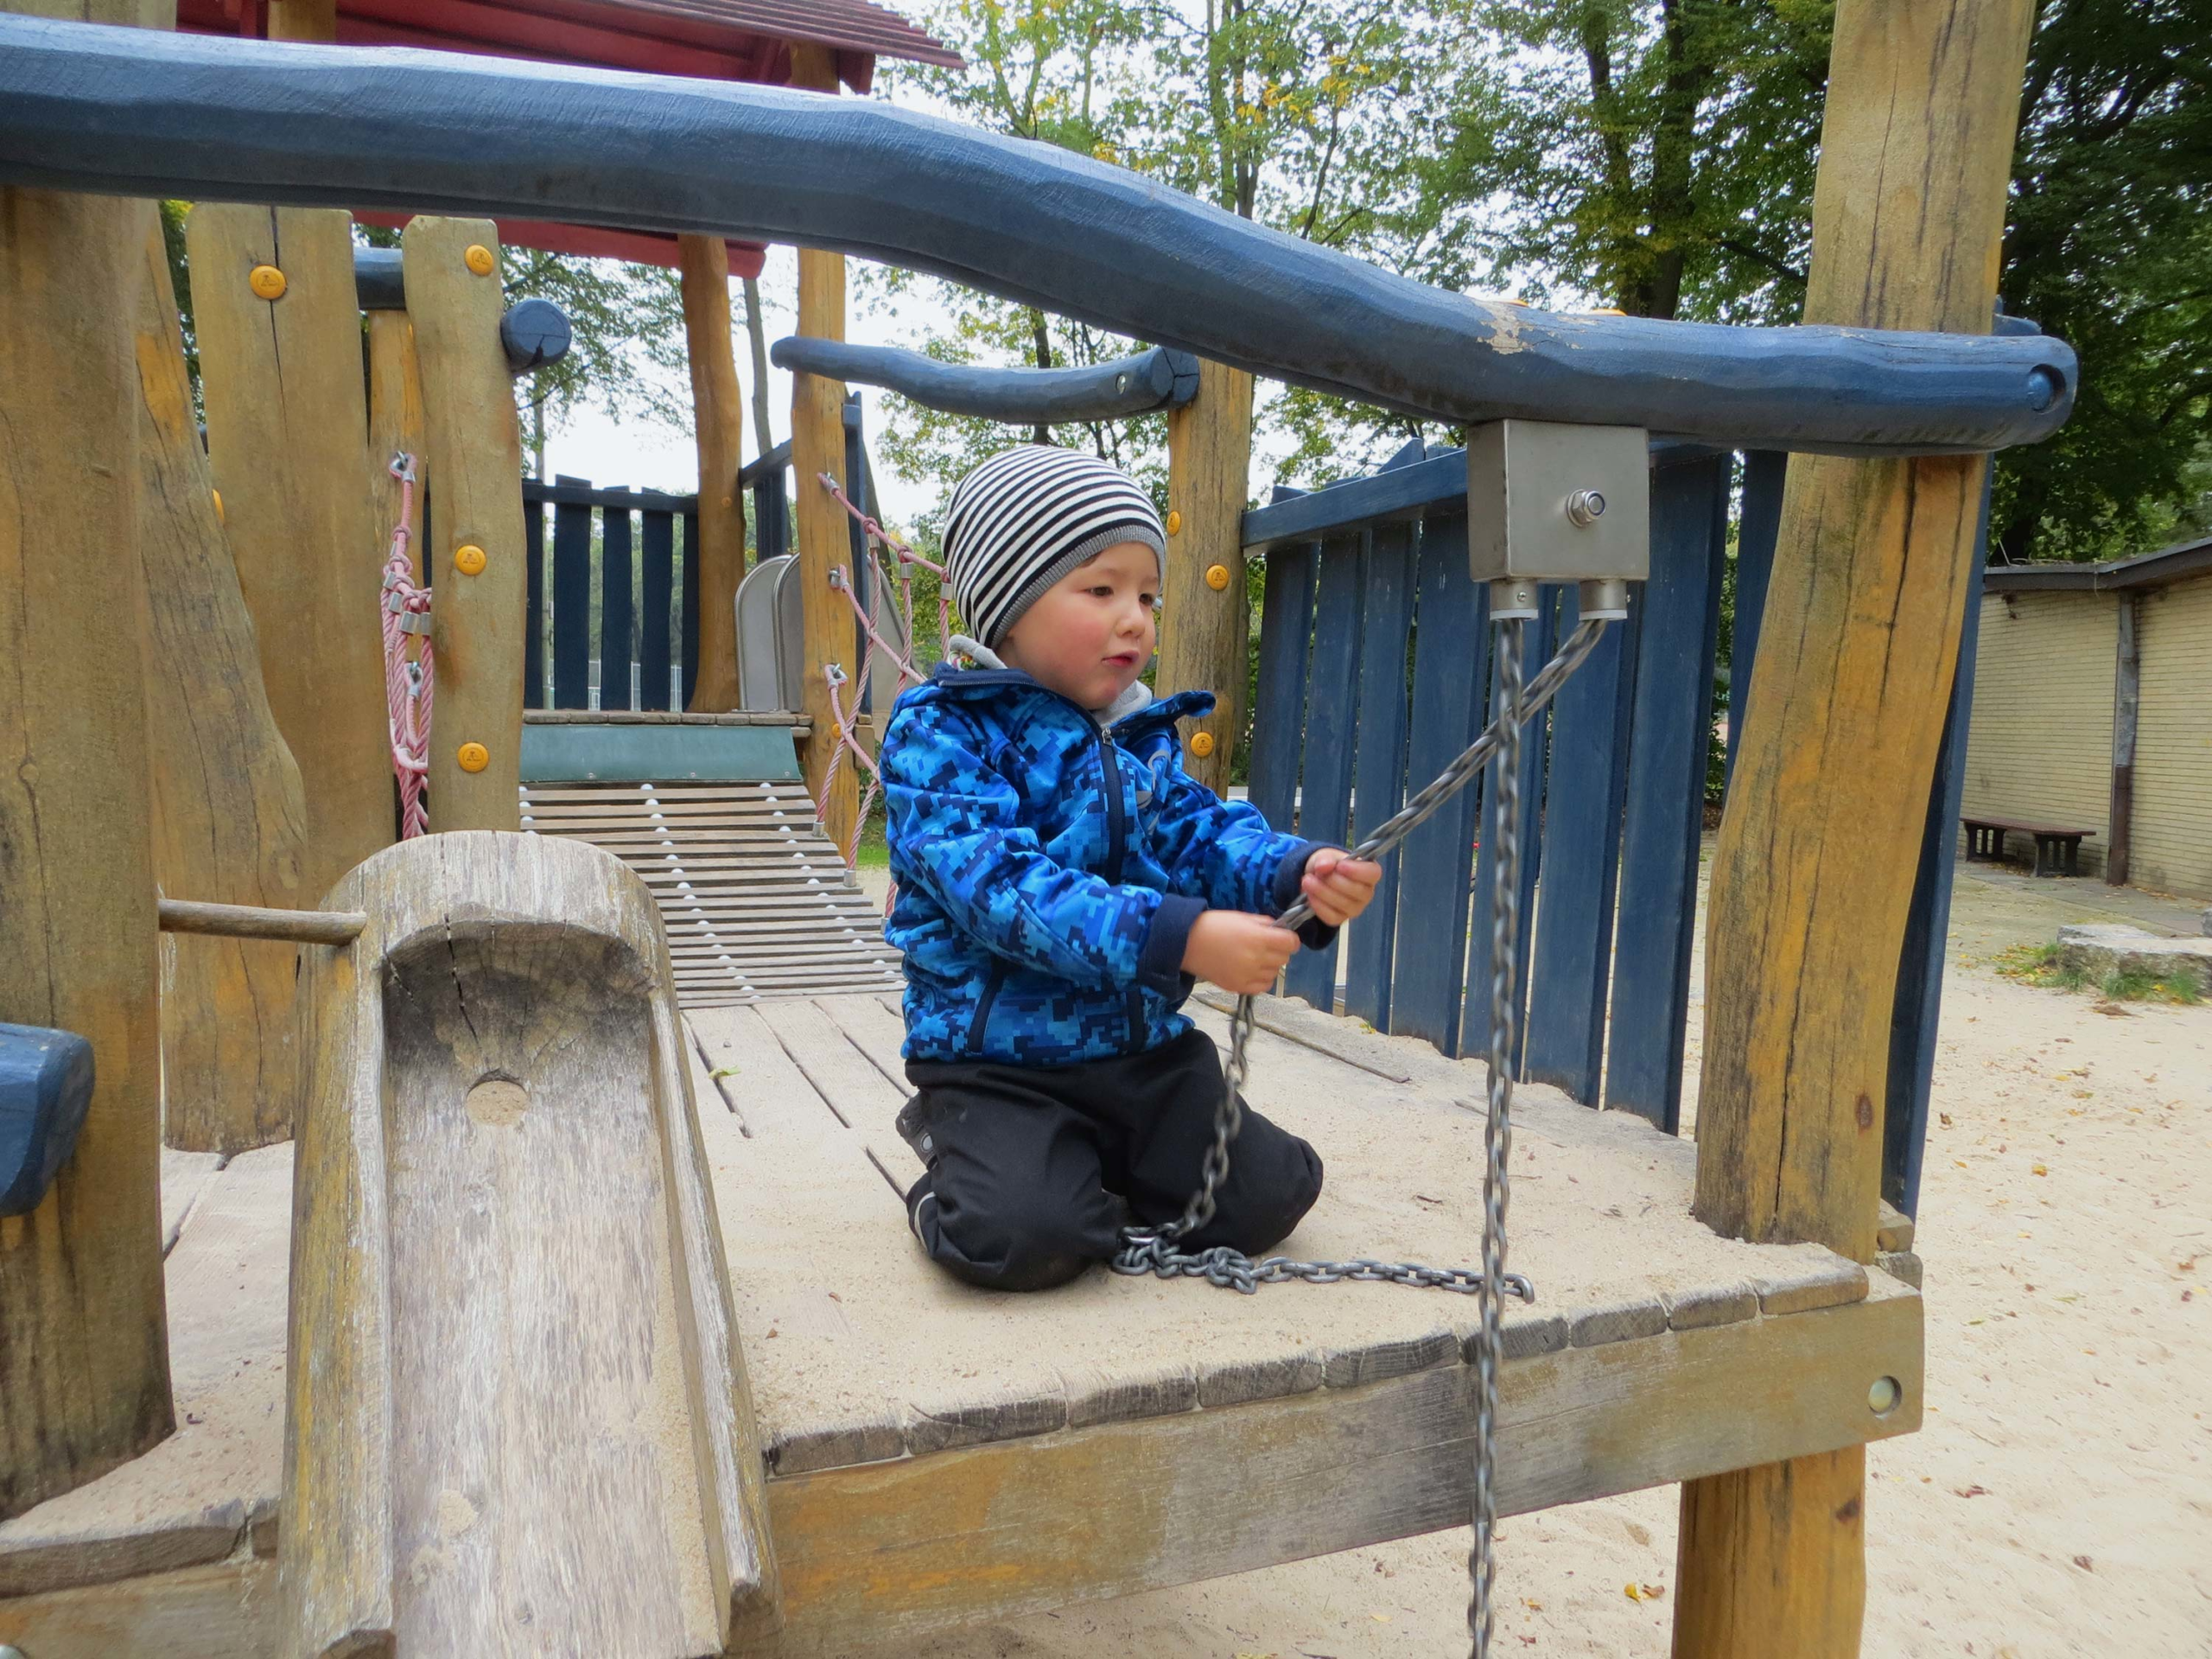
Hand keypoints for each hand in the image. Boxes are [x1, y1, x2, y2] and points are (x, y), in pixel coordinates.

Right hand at [1182, 910, 1298, 995]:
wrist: (1187, 943)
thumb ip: (1264, 924)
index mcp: (1259, 938)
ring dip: (1270, 965)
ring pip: (1274, 973)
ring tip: (1255, 958)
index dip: (1290, 939)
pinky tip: (1252, 971)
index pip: (1291, 943)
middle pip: (1284, 959)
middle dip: (1279, 951)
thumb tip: (1279, 930)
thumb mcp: (1242, 917)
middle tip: (1266, 946)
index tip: (1284, 938)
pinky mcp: (1239, 987)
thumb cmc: (1214, 925)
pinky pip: (1262, 986)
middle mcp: (1257, 958)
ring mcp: (1248, 975)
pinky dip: (1262, 979)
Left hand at [1300, 849, 1381, 926]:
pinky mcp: (1340, 918)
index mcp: (1369, 872)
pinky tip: (1309, 896)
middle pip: (1357, 891)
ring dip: (1322, 892)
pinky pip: (1331, 916)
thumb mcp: (1325, 855)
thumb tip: (1324, 865)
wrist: (1316, 878)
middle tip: (1317, 872)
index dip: (1357, 871)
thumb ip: (1325, 858)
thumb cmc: (1329, 864)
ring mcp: (1355, 908)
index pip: (1373, 873)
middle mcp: (1366, 893)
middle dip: (1333, 881)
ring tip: (1307, 881)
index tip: (1340, 866)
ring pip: (1343, 904)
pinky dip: (1318, 905)